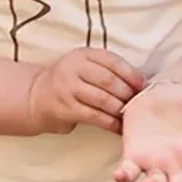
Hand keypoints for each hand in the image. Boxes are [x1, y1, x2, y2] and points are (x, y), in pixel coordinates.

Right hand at [28, 49, 144, 134]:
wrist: (38, 95)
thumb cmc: (71, 81)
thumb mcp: (85, 66)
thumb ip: (108, 70)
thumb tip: (141, 84)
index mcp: (83, 54)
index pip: (112, 60)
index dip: (131, 73)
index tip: (144, 85)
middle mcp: (73, 68)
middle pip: (108, 80)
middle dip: (127, 93)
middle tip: (139, 103)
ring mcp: (67, 89)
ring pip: (102, 99)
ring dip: (120, 109)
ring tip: (130, 115)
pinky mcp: (65, 109)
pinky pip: (94, 117)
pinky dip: (111, 123)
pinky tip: (120, 128)